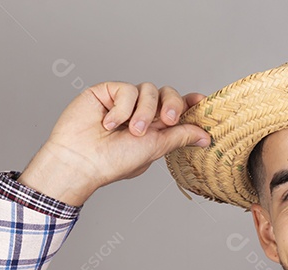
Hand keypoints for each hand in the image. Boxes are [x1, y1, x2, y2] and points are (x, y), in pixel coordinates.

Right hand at [18, 82, 211, 204]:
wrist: (81, 161)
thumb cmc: (113, 162)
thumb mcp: (154, 149)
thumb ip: (179, 137)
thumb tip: (205, 136)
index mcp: (155, 127)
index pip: (177, 108)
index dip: (190, 102)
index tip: (202, 101)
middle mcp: (141, 112)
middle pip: (167, 93)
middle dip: (172, 104)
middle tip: (168, 120)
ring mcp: (124, 101)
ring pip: (148, 90)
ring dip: (143, 112)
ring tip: (131, 131)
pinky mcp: (106, 91)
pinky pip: (126, 89)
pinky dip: (121, 108)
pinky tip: (108, 123)